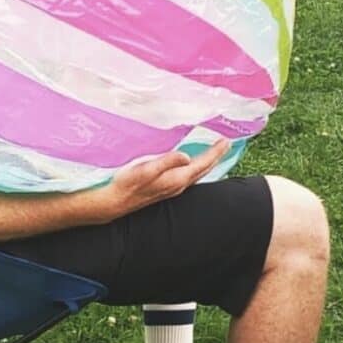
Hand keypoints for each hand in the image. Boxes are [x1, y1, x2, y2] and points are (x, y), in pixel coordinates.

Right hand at [103, 140, 230, 220]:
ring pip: (198, 174)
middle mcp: (179, 185)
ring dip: (208, 163)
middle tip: (225, 144)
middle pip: (204, 170)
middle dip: (216, 156)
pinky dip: (197, 168)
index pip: (202, 163)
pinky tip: (194, 165)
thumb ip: (168, 162)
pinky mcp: (167, 188)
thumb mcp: (147, 169)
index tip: (225, 140)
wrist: (116, 201)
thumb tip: (187, 156)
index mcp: (177, 179)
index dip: (214, 152)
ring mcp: (174, 188)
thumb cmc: (129, 183)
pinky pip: (190, 177)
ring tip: (215, 152)